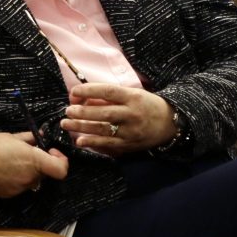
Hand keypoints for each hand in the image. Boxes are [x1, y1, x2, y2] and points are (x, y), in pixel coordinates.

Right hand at [0, 132, 67, 197]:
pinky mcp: (8, 195)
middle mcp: (29, 178)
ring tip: (10, 159)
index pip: (61, 170)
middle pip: (45, 173)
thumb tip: (41, 135)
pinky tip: (2, 168)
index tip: (50, 151)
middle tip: (26, 151)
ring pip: (31, 180)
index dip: (61, 160)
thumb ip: (30, 138)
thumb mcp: (11, 136)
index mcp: (33, 160)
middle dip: (40, 163)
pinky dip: (16, 178)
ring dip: (27, 171)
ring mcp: (18, 189)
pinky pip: (19, 186)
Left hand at [61, 84, 177, 154]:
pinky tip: (80, 141)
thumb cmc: (147, 104)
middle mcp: (132, 114)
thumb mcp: (133, 94)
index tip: (74, 91)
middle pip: (104, 113)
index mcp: (133, 97)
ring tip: (66, 124)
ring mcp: (131, 132)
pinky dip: (93, 143)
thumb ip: (111, 97)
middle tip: (67, 110)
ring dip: (82, 128)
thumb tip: (85, 98)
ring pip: (104, 130)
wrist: (170, 123)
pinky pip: (109, 145)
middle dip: (83, 112)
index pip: (109, 92)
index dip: (90, 90)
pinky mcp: (130, 145)